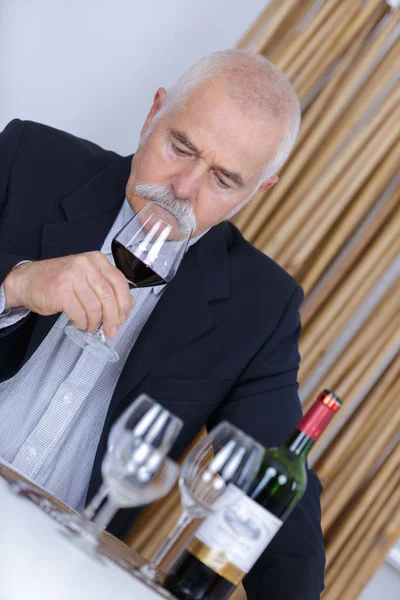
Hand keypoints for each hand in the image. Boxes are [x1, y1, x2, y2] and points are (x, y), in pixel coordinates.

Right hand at [3, 252, 134, 338]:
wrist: (28, 280)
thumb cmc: (59, 281)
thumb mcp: (87, 279)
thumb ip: (108, 289)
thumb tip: (127, 305)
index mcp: (97, 260)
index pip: (119, 283)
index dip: (124, 304)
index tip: (123, 317)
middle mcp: (85, 265)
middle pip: (108, 296)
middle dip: (112, 318)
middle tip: (112, 331)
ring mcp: (72, 276)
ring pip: (94, 307)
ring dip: (95, 323)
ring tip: (92, 327)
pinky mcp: (61, 290)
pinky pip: (79, 313)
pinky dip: (82, 322)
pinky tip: (81, 324)